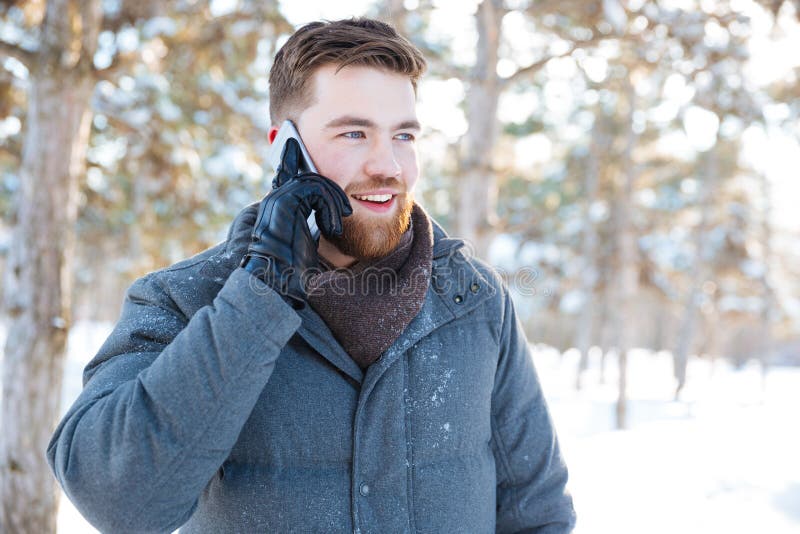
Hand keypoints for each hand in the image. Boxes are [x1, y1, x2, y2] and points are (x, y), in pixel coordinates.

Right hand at [240, 138, 351, 307]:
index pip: (284, 174)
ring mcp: (278, 198)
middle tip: (347, 210)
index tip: (293, 144)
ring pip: (315, 181)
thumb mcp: (304, 239)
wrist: (276, 278)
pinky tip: (332, 228)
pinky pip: (316, 189)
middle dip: (331, 189)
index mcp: (278, 206)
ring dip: (334, 201)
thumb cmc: (291, 267)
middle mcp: (275, 198)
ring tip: (338, 225)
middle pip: (308, 176)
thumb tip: (326, 218)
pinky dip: (330, 206)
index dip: (289, 159)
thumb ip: (308, 221)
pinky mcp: (284, 201)